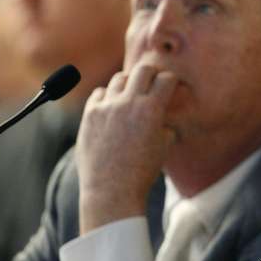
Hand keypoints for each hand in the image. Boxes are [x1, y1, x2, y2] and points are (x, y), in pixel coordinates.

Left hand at [76, 63, 177, 233]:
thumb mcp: (164, 146)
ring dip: (129, 84)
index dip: (171, 80)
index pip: (166, 78)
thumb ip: (165, 124)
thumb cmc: (142, 172)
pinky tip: (112, 108)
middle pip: (143, 69)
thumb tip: (164, 115)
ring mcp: (107, 107)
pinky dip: (108, 96)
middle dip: (151, 73)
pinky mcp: (90, 114)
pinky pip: (100, 93)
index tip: (171, 85)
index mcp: (152, 110)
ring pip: (119, 78)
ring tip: (131, 96)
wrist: (111, 190)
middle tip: (153, 81)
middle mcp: (128, 103)